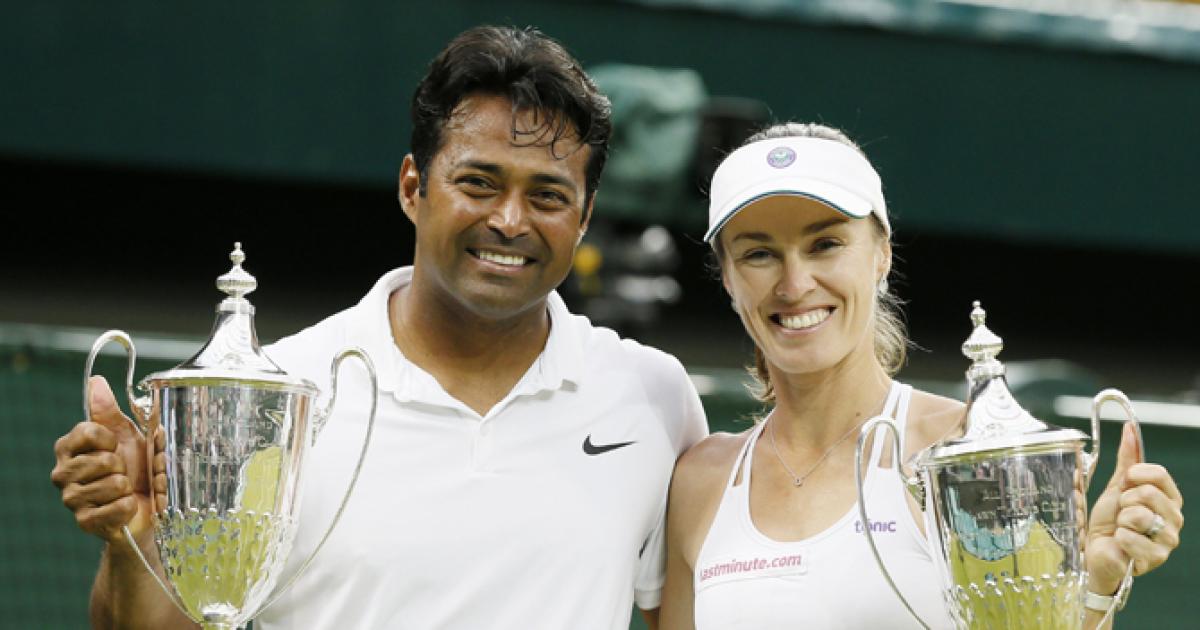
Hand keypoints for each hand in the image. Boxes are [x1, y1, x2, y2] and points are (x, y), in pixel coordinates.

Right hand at [51, 376, 164, 544]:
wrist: (146, 506)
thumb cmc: (134, 468)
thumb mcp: (126, 434)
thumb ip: (108, 410)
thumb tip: (95, 381)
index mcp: (69, 448)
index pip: (87, 430)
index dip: (110, 438)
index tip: (115, 445)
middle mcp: (63, 473)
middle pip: (103, 459)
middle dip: (123, 465)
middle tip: (123, 472)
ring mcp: (72, 499)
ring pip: (113, 484)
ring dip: (128, 487)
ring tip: (125, 490)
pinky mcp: (85, 522)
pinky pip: (117, 507)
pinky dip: (129, 505)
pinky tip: (126, 505)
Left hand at [1085, 422, 1183, 593]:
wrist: (1097, 550)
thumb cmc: (1108, 521)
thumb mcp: (1117, 485)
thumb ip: (1127, 459)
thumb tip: (1130, 428)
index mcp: (1169, 498)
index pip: (1159, 474)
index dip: (1135, 476)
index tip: (1124, 485)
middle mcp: (1174, 519)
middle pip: (1148, 493)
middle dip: (1124, 501)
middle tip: (1121, 512)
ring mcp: (1168, 540)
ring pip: (1138, 515)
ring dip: (1120, 521)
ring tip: (1121, 529)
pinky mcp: (1156, 558)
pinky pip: (1129, 537)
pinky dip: (1118, 538)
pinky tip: (1121, 543)